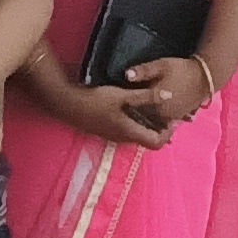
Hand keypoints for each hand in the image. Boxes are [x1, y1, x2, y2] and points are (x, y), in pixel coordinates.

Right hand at [20, 64, 167, 151]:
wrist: (65, 103)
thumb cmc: (94, 99)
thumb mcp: (122, 95)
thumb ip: (147, 96)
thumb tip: (170, 94)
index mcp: (129, 132)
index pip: (157, 143)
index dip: (169, 132)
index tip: (173, 117)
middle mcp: (122, 139)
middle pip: (148, 140)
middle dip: (160, 128)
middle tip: (166, 111)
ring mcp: (112, 136)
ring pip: (137, 135)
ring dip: (147, 124)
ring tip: (153, 107)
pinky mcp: (105, 129)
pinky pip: (126, 130)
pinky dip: (135, 122)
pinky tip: (134, 106)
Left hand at [123, 54, 215, 132]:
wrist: (205, 78)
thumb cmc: (181, 70)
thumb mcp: (161, 65)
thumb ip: (143, 71)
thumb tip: (126, 75)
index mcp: (154, 100)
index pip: (133, 106)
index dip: (123, 104)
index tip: (115, 101)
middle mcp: (161, 113)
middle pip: (141, 116)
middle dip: (132, 113)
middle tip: (122, 108)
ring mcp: (169, 117)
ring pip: (151, 121)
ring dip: (143, 118)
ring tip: (135, 112)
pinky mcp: (177, 118)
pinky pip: (161, 122)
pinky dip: (155, 120)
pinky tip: (150, 114)